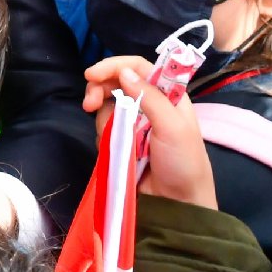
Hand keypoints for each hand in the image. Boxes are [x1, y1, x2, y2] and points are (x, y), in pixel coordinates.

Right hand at [84, 57, 217, 208]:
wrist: (177, 205)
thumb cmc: (183, 163)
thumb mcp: (173, 127)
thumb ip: (149, 97)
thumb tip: (123, 71)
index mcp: (167, 95)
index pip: (138, 67)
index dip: (114, 66)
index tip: (91, 75)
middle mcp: (149, 105)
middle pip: (116, 83)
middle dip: (99, 90)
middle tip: (88, 104)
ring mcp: (134, 124)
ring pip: (107, 107)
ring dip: (103, 119)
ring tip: (114, 139)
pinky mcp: (122, 143)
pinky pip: (104, 130)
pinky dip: (104, 137)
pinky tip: (114, 151)